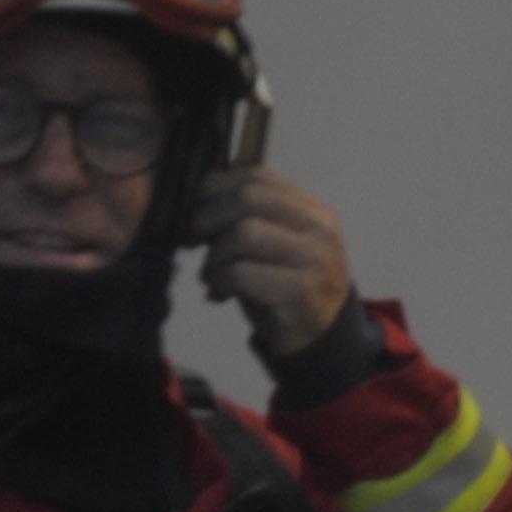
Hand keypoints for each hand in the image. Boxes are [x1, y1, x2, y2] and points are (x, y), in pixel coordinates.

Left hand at [195, 164, 354, 357]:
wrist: (318, 335)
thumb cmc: (285, 284)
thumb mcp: (274, 242)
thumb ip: (249, 217)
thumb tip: (197, 201)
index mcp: (311, 209)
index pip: (258, 176)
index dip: (216, 187)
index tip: (196, 209)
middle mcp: (318, 228)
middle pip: (249, 198)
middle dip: (209, 217)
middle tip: (193, 241)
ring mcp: (314, 259)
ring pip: (244, 233)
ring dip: (214, 256)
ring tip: (211, 275)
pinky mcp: (301, 292)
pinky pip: (241, 273)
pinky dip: (219, 281)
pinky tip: (219, 294)